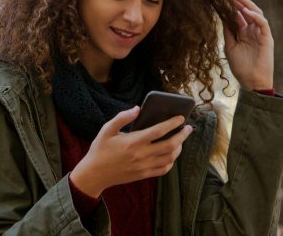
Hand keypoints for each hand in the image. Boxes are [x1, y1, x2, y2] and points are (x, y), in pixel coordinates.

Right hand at [69, 107, 192, 197]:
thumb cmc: (100, 149)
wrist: (94, 174)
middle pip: (170, 145)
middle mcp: (141, 155)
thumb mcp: (107, 129)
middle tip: (188, 128)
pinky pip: (163, 169)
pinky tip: (171, 155)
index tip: (181, 117)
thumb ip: (122, 117)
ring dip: (179, 148)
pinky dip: (171, 162)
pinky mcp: (143, 175)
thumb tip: (137, 108)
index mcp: (133, 141)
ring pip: (170, 158)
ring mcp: (143, 166)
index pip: (159, 131)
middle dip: (182, 135)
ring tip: (181, 140)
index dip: (172, 123)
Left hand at [223, 0, 273, 90]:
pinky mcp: (267, 38)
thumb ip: (228, 32)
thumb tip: (222, 17)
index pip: (238, 15)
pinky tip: (246, 11)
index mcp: (244, 33)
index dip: (232, 7)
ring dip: (247, 4)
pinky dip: (255, 16)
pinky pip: (263, 24)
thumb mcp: (230, 47)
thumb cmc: (241, 67)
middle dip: (239, 2)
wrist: (251, 81)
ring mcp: (260, 34)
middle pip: (247, 12)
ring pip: (256, 14)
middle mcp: (252, 31)